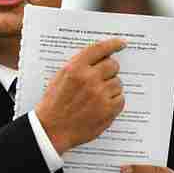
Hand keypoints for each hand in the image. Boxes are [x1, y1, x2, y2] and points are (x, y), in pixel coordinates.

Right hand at [35, 38, 126, 153]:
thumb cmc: (55, 102)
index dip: (113, 44)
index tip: (121, 43)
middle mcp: (89, 78)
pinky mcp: (108, 110)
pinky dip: (113, 101)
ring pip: (118, 83)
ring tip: (97, 96)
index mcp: (76, 67)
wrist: (52, 129)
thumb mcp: (60, 76)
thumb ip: (79, 65)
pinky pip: (120, 99)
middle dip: (110, 70)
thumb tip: (100, 56)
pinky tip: (101, 106)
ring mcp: (100, 95)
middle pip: (113, 65)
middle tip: (102, 78)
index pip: (99, 49)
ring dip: (111, 88)